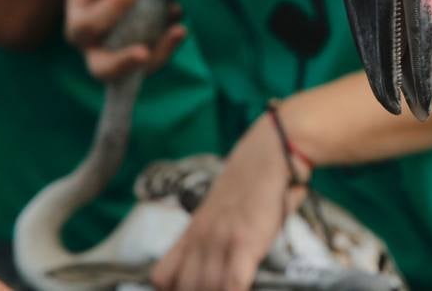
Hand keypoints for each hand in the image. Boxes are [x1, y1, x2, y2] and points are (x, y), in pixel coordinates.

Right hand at [64, 0, 185, 80]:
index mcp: (79, 25)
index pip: (90, 24)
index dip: (113, 7)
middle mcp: (95, 50)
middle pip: (102, 69)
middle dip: (122, 62)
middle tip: (143, 51)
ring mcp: (120, 59)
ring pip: (135, 74)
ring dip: (158, 55)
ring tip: (178, 31)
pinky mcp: (142, 61)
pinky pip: (156, 62)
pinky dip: (169, 46)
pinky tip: (180, 28)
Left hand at [151, 115, 308, 290]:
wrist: (269, 153)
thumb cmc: (251, 182)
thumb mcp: (219, 210)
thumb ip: (211, 235)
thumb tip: (219, 262)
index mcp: (191, 232)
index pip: (162, 277)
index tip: (190, 288)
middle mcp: (200, 238)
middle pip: (184, 288)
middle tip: (216, 285)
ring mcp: (221, 240)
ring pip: (206, 289)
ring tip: (231, 285)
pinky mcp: (246, 242)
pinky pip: (234, 284)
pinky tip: (242, 288)